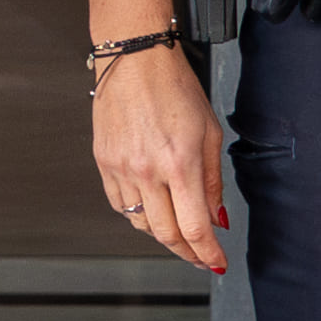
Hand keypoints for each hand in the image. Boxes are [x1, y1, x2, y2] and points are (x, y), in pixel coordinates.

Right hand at [95, 44, 226, 273]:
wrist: (134, 59)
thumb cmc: (174, 86)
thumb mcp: (210, 132)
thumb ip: (213, 181)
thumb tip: (216, 217)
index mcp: (179, 162)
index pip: (195, 228)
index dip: (207, 253)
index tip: (216, 261)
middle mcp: (147, 170)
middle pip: (166, 234)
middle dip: (187, 252)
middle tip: (201, 256)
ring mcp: (121, 168)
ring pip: (141, 224)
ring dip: (163, 235)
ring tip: (178, 230)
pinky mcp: (104, 162)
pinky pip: (120, 205)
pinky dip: (138, 214)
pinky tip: (152, 207)